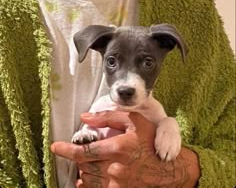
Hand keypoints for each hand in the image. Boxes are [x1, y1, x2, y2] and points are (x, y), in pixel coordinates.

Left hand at [51, 111, 199, 187]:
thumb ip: (107, 116)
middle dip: (79, 157)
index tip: (54, 147)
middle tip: (83, 150)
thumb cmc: (149, 140)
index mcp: (117, 148)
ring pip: (88, 179)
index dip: (66, 150)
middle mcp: (115, 168)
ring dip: (84, 169)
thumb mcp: (133, 121)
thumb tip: (84, 117)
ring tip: (90, 160)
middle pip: (84, 165)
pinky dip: (88, 184)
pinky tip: (89, 176)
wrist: (166, 168)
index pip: (84, 151)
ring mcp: (117, 184)